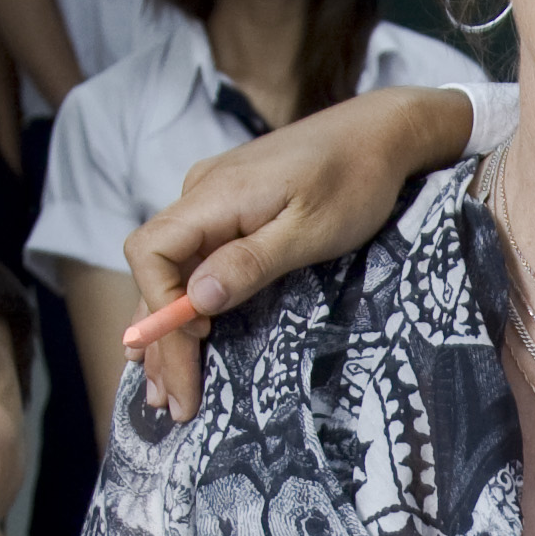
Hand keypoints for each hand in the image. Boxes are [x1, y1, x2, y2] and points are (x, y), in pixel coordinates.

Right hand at [116, 89, 468, 419]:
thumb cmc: (356, 179)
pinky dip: (184, 303)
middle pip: (156, 270)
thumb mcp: (310, 230)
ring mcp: (214, 200)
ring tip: (163, 388)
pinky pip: (192, 259)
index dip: (161, 304)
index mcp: (214, 195)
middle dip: (160, 339)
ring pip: (171, 269)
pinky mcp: (231, 209)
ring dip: (166, 328)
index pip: (151, 252)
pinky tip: (182, 338)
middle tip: (173, 402)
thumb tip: (195, 301)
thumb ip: (250, 262)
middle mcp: (201, 194)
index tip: (194, 342)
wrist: (383, 133)